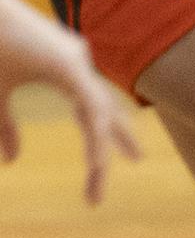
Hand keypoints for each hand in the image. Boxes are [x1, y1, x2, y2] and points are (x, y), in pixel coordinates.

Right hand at [0, 0, 139, 205]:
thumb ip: (6, 128)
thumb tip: (13, 162)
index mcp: (66, 72)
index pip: (92, 109)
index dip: (103, 135)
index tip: (103, 164)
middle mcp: (78, 64)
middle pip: (106, 109)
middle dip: (121, 136)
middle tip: (138, 159)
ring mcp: (76, 61)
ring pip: (100, 112)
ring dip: (100, 148)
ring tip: (98, 175)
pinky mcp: (68, 63)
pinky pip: (90, 104)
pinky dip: (96, 132)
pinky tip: (97, 162)